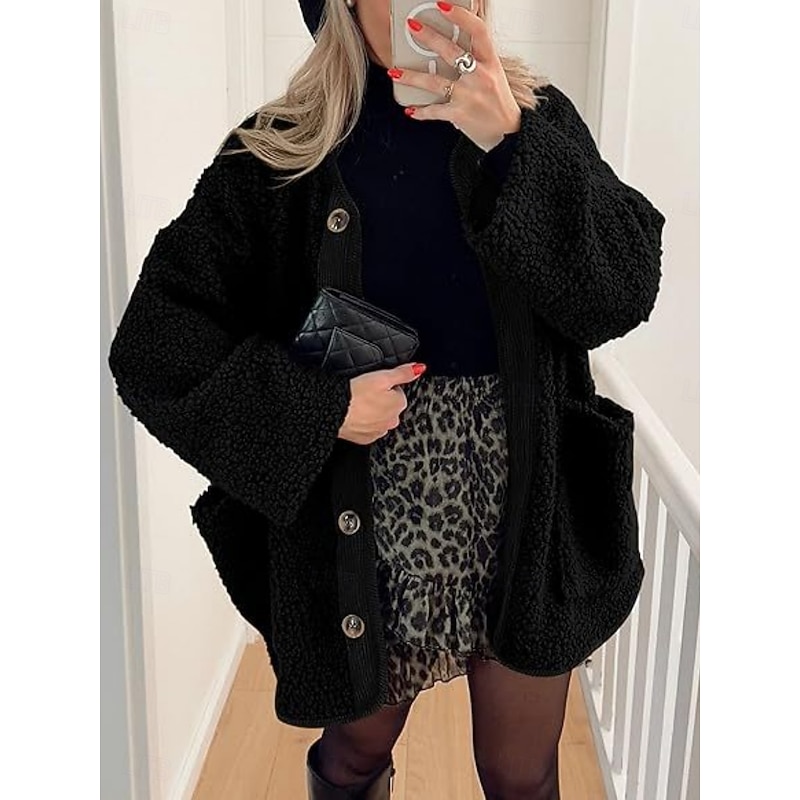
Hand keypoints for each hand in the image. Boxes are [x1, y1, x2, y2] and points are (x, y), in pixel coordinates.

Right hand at [338, 362, 426, 444]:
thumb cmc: (356, 394)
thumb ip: (403, 373)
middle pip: (389, 406)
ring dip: (371, 412)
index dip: (384, 386)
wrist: (334, 412)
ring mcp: (379, 431)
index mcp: (399, 404)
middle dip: (379, 400)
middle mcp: (392, 421)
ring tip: (358, 405)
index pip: (397, 392)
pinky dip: (363, 423)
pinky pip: (368, 429)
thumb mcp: (382, 376)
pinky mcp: (365, 439)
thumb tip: (420, 368)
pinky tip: (355, 416)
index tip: (374, 385)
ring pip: (379, 418)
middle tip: (364, 394)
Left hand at [388, 1, 521, 150]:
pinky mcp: (459, 114)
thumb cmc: (498, 102)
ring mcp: (469, 95)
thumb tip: (459, 38)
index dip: (460, 15)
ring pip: (434, 82)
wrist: (508, 132)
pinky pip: (435, 110)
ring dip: (411, 76)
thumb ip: (477, 57)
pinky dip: (421, 111)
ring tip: (394, 72)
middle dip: (429, 37)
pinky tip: (411, 110)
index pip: (478, 31)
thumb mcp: (494, 74)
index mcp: (490, 62)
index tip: (443, 5)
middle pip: (451, 51)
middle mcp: (480, 76)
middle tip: (412, 27)